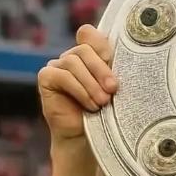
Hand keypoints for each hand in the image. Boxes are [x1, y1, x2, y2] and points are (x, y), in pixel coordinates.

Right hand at [38, 25, 116, 143]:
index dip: (101, 45)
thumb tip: (129, 54)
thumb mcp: (113, 90)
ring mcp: (57, 66)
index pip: (89, 34)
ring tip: (102, 102)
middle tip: (113, 89)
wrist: (87, 141)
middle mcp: (71, 57)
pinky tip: (89, 105)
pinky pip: (62, 75)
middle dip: (101, 70)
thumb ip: (115, 69)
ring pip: (73, 62)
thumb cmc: (105, 115)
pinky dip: (79, 90)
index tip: (113, 62)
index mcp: (89, 56)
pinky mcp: (46, 78)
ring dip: (91, 84)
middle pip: (84, 49)